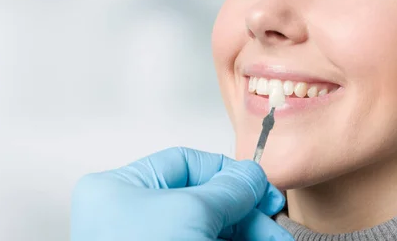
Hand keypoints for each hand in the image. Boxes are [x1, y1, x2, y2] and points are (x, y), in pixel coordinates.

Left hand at [71, 147, 293, 239]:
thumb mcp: (192, 214)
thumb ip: (227, 189)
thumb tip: (251, 174)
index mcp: (119, 188)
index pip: (184, 163)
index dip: (227, 172)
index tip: (260, 188)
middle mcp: (130, 214)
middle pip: (202, 199)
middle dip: (245, 212)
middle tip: (276, 225)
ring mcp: (148, 240)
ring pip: (207, 228)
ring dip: (246, 233)